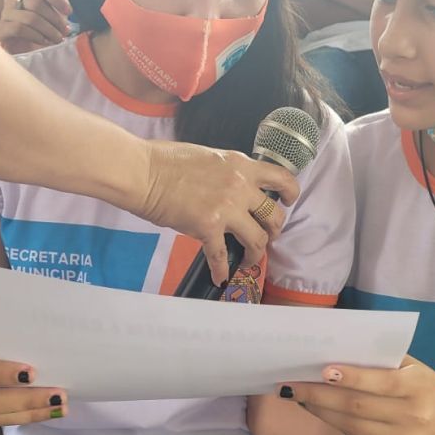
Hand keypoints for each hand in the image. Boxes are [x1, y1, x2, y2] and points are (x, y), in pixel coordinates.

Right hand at [0, 0, 71, 54]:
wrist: (19, 45)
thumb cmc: (38, 26)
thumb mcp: (52, 12)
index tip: (69, 12)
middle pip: (35, 3)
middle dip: (54, 18)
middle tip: (65, 30)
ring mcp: (5, 13)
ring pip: (30, 18)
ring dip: (48, 30)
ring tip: (58, 38)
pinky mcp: (1, 29)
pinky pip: (19, 29)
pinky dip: (36, 36)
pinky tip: (44, 41)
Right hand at [138, 140, 299, 284]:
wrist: (143, 172)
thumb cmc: (166, 160)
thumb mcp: (208, 156)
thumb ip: (226, 171)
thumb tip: (229, 185)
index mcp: (241, 164)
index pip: (281, 178)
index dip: (291, 192)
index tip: (288, 202)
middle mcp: (240, 186)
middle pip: (274, 215)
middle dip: (273, 230)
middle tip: (266, 236)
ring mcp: (227, 209)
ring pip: (258, 239)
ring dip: (256, 253)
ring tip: (249, 259)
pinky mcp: (209, 228)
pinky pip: (221, 256)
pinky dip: (222, 270)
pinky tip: (220, 277)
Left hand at [282, 359, 434, 434]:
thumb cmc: (426, 389)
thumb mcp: (416, 370)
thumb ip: (385, 362)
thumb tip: (340, 353)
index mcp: (420, 387)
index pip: (382, 382)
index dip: (352, 378)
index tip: (324, 370)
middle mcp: (413, 416)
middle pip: (357, 406)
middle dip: (319, 395)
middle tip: (289, 384)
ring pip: (351, 424)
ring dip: (319, 409)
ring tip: (297, 396)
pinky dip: (332, 422)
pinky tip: (317, 410)